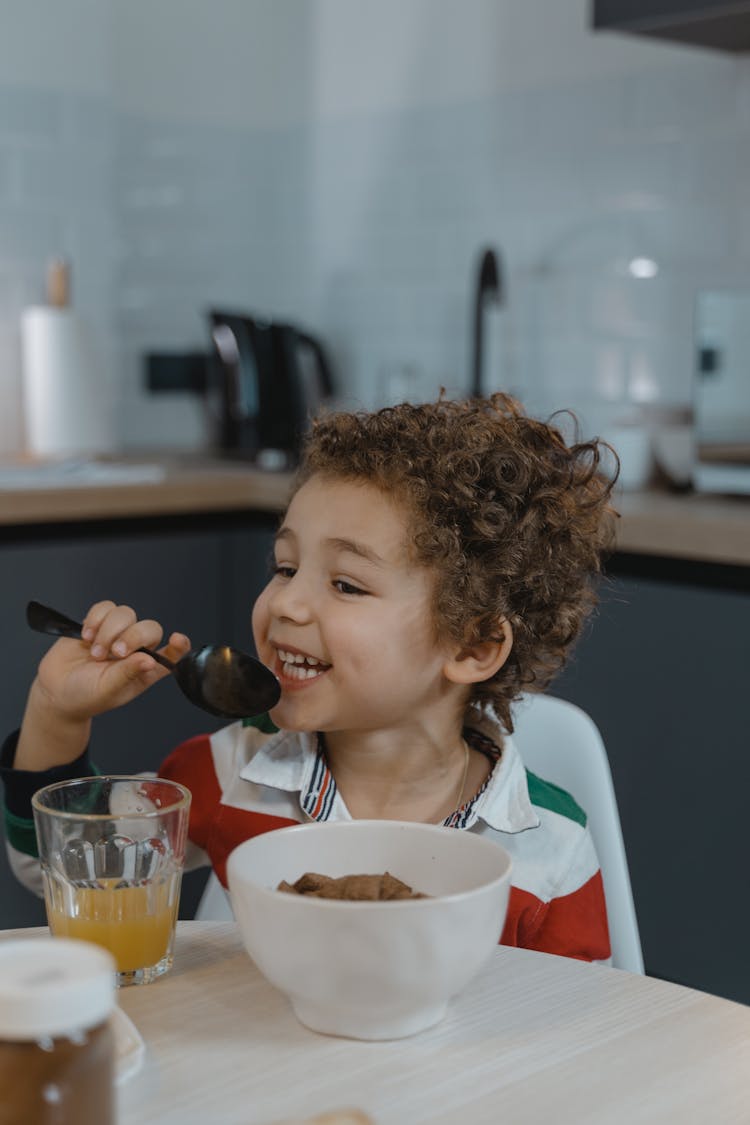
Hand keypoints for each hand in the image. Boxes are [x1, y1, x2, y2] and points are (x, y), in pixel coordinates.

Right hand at [35, 600, 191, 720]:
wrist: (56, 691)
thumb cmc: (85, 697)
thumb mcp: (108, 690)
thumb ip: (127, 674)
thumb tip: (149, 661)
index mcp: (145, 669)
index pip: (172, 654)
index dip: (179, 646)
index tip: (177, 638)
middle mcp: (135, 650)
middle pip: (149, 628)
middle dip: (132, 636)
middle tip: (114, 653)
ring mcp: (117, 634)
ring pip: (126, 614)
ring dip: (109, 631)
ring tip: (95, 652)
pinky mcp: (98, 623)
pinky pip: (105, 607)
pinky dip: (96, 619)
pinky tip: (87, 636)